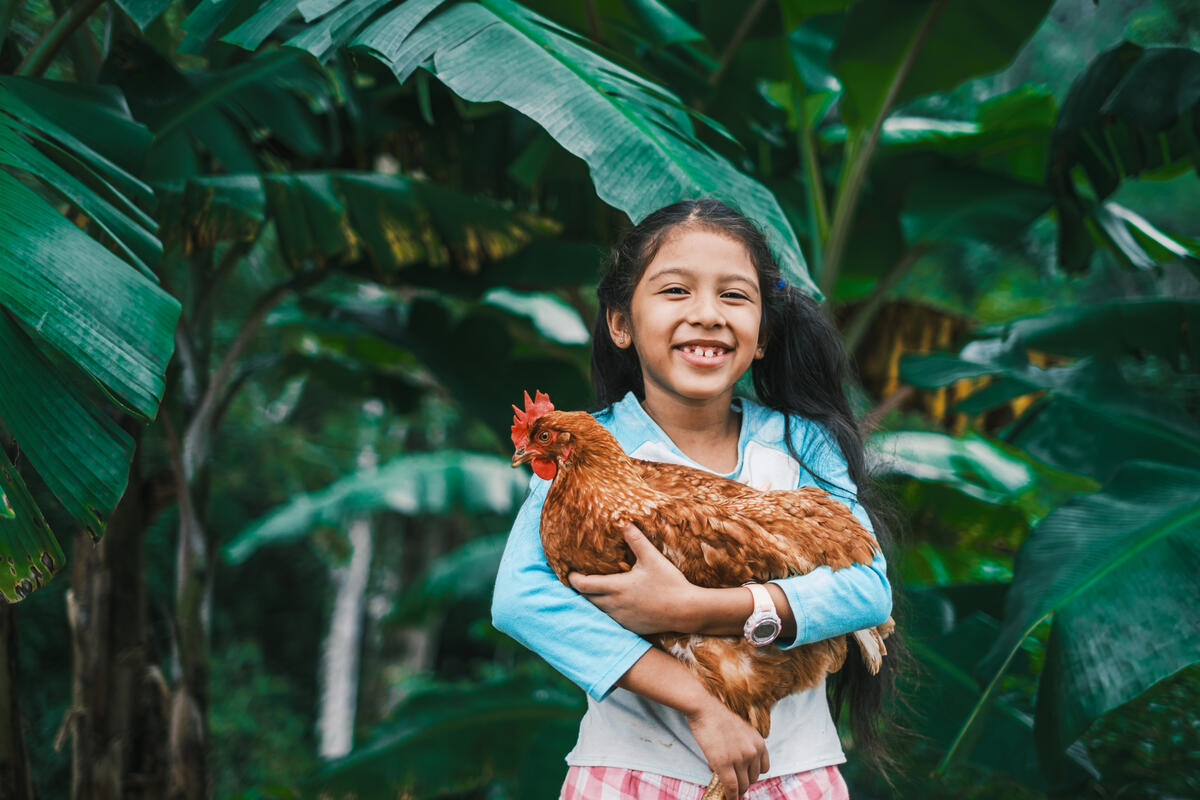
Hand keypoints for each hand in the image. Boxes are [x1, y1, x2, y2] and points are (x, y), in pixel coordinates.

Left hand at [568, 523, 695, 633]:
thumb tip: (625, 523)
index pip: (584, 585)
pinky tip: (615, 604)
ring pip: (598, 610)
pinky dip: (608, 610)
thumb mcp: (652, 558)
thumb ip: (636, 540)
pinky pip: (612, 619)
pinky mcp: (630, 627)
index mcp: (616, 588)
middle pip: (587, 599)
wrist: (686, 611)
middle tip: (579, 580)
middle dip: (582, 590)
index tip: (569, 573)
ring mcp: (622, 618)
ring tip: (595, 590)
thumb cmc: (669, 584)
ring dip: (594, 601)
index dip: (573, 579)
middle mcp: (614, 605)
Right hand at [686, 696, 768, 798]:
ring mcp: (739, 758)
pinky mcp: (724, 764)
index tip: (745, 775)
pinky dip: (731, 796)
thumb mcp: (741, 730)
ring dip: (736, 790)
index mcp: (759, 742)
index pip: (763, 768)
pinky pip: (731, 787)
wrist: (705, 708)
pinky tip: (729, 798)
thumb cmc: (719, 716)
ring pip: (742, 784)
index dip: (753, 773)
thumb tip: (738, 763)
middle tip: (733, 781)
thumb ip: (745, 746)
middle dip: (743, 781)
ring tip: (730, 790)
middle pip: (753, 778)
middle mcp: (753, 751)